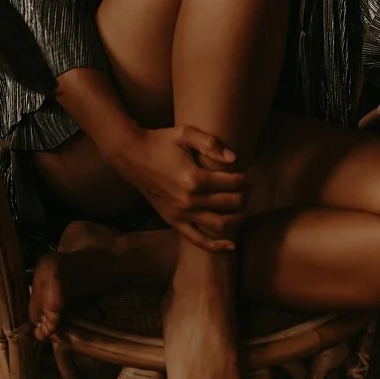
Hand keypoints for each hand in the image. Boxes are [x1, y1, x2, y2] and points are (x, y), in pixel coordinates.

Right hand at [114, 126, 245, 251]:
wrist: (131, 156)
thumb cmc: (160, 142)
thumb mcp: (185, 133)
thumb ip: (211, 143)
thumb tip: (234, 158)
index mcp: (194, 178)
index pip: (234, 183)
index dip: (246, 177)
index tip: (248, 171)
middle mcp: (188, 200)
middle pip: (232, 204)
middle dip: (246, 194)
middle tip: (248, 185)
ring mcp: (180, 214)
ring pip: (220, 225)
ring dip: (238, 217)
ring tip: (242, 205)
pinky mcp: (173, 221)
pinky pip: (197, 240)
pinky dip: (216, 245)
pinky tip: (232, 245)